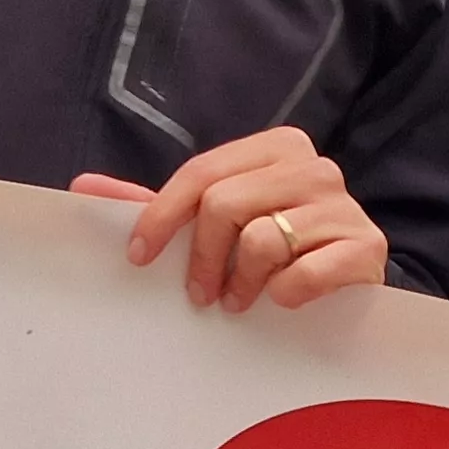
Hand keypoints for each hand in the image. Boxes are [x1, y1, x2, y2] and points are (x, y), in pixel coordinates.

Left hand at [69, 127, 386, 311]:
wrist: (350, 285)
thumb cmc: (275, 251)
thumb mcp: (217, 223)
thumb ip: (156, 204)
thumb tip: (82, 188)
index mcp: (278, 147)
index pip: (203, 171)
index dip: (162, 215)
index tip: (139, 256)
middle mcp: (315, 167)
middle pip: (226, 204)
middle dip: (202, 257)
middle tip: (199, 294)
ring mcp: (346, 205)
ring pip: (262, 239)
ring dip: (242, 282)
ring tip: (241, 300)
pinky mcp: (366, 247)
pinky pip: (304, 272)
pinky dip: (284, 294)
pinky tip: (283, 301)